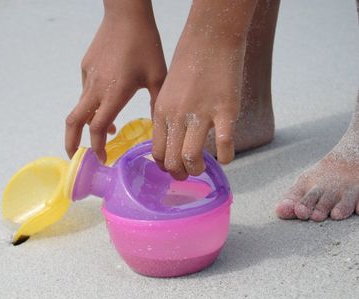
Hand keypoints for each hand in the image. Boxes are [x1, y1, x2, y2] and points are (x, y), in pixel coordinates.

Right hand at [65, 0, 165, 162]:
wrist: (126, 14)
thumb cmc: (145, 44)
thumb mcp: (158, 77)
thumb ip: (156, 104)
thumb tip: (160, 127)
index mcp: (113, 94)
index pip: (97, 129)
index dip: (97, 148)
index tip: (102, 159)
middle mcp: (96, 89)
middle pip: (74, 122)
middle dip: (71, 143)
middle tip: (76, 156)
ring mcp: (88, 77)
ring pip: (81, 107)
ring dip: (87, 123)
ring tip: (103, 131)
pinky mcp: (86, 67)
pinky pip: (86, 91)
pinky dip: (93, 103)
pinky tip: (109, 97)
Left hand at [152, 0, 256, 179]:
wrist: (209, 40)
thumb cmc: (188, 66)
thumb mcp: (167, 92)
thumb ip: (167, 116)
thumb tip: (170, 142)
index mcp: (161, 112)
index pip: (156, 151)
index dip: (164, 165)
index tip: (172, 167)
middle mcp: (177, 116)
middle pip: (171, 159)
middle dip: (179, 173)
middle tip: (187, 173)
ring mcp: (201, 114)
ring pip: (191, 157)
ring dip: (197, 169)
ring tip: (202, 167)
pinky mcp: (225, 110)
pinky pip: (224, 144)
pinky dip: (226, 158)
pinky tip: (226, 157)